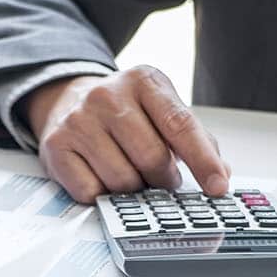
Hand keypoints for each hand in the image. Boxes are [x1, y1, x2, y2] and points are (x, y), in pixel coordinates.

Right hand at [22, 65, 230, 202]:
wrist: (68, 100)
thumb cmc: (124, 112)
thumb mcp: (161, 110)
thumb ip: (195, 138)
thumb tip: (221, 172)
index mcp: (144, 81)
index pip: (180, 125)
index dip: (203, 161)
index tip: (218, 187)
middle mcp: (107, 95)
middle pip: (151, 158)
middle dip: (164, 179)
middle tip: (162, 178)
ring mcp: (78, 120)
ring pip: (121, 180)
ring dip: (133, 188)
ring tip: (131, 173)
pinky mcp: (56, 146)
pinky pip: (91, 191)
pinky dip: (103, 195)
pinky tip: (102, 176)